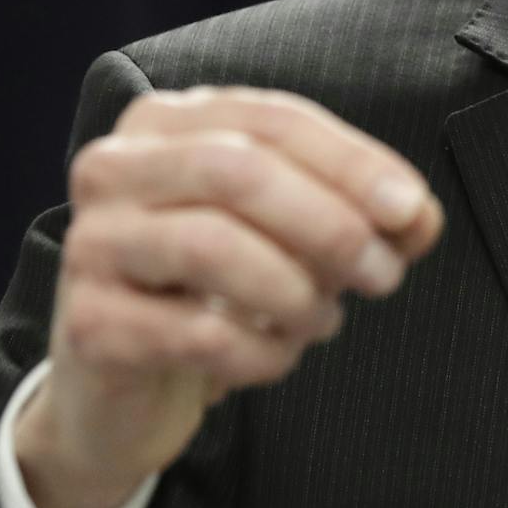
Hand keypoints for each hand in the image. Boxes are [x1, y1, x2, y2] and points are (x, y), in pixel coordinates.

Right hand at [13, 85, 443, 507]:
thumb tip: (418, 218)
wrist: (124, 387)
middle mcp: (115, 166)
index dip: (352, 162)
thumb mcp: (293, 238)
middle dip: (328, 224)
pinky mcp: (89, 324)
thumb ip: (361, 216)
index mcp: (169, 121)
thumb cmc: (217, 289)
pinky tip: (275, 355)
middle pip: (238, 170)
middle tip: (382, 275)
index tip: (412, 210)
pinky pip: (196, 332)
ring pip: (211, 246)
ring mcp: (92, 243)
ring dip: (295, 291)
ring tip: (325, 319)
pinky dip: (261, 351)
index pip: (273, 120)